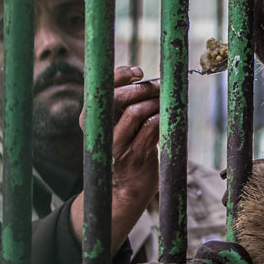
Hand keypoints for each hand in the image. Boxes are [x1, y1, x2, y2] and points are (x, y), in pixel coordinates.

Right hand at [107, 66, 160, 203]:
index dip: (118, 76)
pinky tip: (168, 117)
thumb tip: (149, 81)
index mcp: (94, 122)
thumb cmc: (126, 152)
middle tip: (159, 86)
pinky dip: (163, 117)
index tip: (138, 72)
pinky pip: (151, 129)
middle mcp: (102, 132)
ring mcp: (118, 145)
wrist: (125, 191)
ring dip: (155, 102)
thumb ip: (126, 108)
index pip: (100, 91)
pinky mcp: (135, 156)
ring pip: (135, 112)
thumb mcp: (120, 129)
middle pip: (116, 99)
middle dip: (142, 88)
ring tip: (165, 102)